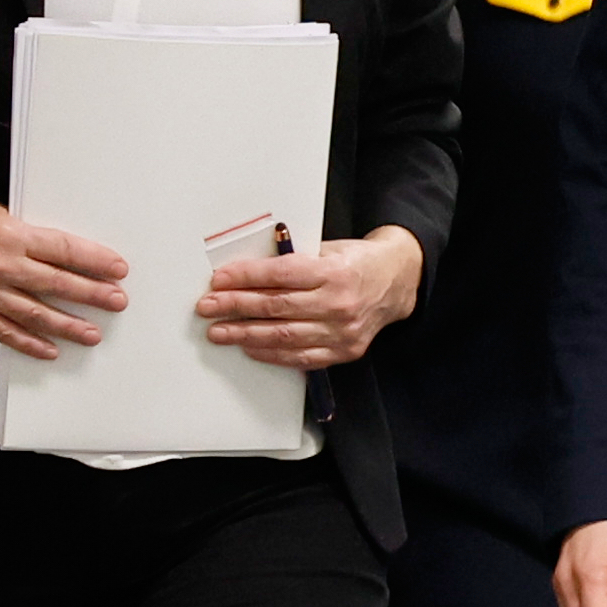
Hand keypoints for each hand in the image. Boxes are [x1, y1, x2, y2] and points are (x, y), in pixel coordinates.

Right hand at [0, 187, 125, 357]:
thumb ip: (29, 236)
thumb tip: (65, 256)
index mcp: (12, 234)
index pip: (65, 250)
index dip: (95, 261)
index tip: (117, 269)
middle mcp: (1, 265)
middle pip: (57, 283)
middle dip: (92, 295)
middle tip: (116, 301)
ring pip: (35, 314)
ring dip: (67, 326)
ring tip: (91, 333)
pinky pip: (4, 332)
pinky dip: (29, 343)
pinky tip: (50, 350)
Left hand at [197, 225, 423, 369]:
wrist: (397, 281)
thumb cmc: (356, 262)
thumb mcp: (327, 250)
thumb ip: (293, 262)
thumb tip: (244, 273)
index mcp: (334, 271)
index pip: (280, 276)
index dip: (245, 278)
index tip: (219, 280)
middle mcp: (339, 303)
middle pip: (276, 307)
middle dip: (235, 307)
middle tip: (208, 307)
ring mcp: (343, 331)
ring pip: (283, 336)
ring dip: (245, 334)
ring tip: (219, 332)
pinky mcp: (344, 351)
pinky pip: (300, 357)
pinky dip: (270, 353)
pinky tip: (250, 347)